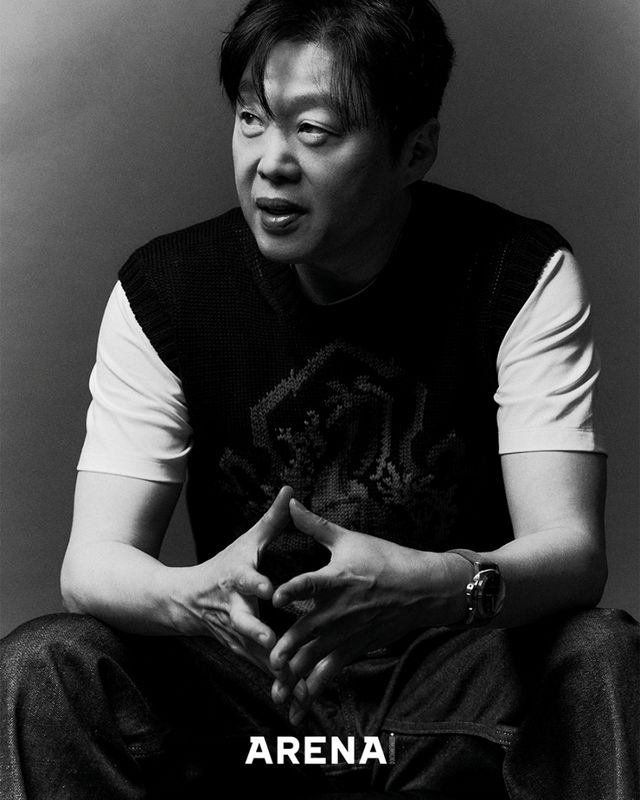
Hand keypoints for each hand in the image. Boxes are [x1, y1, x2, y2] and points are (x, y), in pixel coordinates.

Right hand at [172, 485, 294, 673]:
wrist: (184, 601)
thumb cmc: (224, 566)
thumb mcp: (246, 541)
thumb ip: (272, 519)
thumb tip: (292, 489)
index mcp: (238, 579)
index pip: (247, 580)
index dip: (257, 584)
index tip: (268, 589)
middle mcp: (234, 608)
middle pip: (244, 622)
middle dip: (256, 633)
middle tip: (271, 642)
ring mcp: (235, 633)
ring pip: (254, 652)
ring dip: (273, 667)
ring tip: (295, 683)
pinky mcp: (241, 651)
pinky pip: (262, 668)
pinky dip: (280, 683)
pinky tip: (300, 699)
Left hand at [269, 499, 463, 722]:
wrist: (423, 589)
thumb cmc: (385, 559)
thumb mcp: (350, 540)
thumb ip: (315, 525)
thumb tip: (291, 501)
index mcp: (335, 579)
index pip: (310, 584)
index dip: (293, 590)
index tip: (276, 598)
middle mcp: (338, 610)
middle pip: (308, 632)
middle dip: (287, 649)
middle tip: (269, 662)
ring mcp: (347, 633)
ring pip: (316, 660)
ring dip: (296, 678)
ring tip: (277, 695)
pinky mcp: (355, 648)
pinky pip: (332, 672)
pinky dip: (315, 688)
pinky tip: (302, 704)